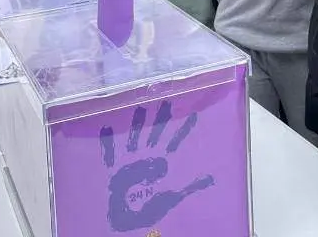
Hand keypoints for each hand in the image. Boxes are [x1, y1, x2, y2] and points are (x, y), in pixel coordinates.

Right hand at [100, 101, 212, 231]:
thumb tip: (211, 178)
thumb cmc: (151, 206)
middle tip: (167, 101)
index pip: (175, 140)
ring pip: (135, 136)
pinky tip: (106, 127)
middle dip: (161, 118)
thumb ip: (192, 185)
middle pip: (156, 132)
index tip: (192, 112)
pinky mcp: (117, 167)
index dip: (184, 128)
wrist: (130, 217)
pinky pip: (110, 152)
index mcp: (161, 160)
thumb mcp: (174, 195)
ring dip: (137, 124)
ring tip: (140, 109)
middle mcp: (147, 155)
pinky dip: (108, 142)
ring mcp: (132, 159)